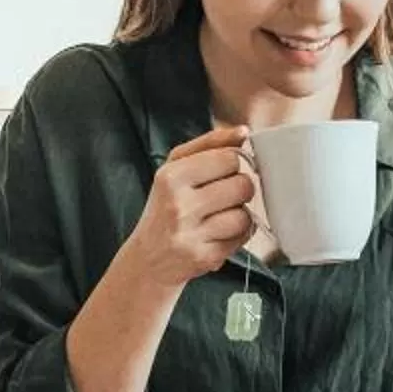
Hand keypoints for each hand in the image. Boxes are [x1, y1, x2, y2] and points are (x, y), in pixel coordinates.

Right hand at [125, 125, 262, 282]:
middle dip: (239, 189)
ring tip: (219, 217)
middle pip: (242, 185)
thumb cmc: (165, 208)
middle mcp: (179, 205)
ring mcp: (192, 234)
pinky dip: (238, 235)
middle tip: (221, 197)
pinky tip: (219, 234)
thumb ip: (209, 145)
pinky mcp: (205, 257)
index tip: (222, 173)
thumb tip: (243, 131)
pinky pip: (243, 237)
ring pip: (245, 214)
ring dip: (239, 215)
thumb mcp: (174, 169)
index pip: (229, 158)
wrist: (147, 259)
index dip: (232, 165)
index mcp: (171, 176)